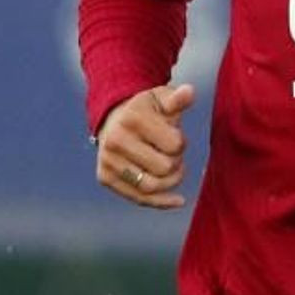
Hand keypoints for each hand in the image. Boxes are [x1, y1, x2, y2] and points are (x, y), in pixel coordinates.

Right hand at [95, 83, 197, 208]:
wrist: (114, 119)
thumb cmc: (145, 111)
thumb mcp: (161, 99)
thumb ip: (178, 98)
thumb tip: (189, 92)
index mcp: (132, 118)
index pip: (175, 145)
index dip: (181, 143)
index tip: (174, 136)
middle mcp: (115, 140)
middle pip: (165, 168)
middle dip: (176, 163)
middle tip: (171, 154)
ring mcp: (108, 161)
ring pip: (152, 187)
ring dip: (170, 181)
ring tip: (172, 170)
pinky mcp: (105, 177)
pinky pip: (139, 199)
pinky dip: (161, 202)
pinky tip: (178, 200)